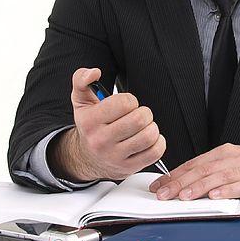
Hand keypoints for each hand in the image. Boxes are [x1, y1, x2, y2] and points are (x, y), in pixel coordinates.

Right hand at [48, 68, 166, 181]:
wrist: (86, 158)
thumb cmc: (89, 126)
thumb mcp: (81, 100)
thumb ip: (82, 79)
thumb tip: (94, 73)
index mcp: (90, 121)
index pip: (124, 103)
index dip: (130, 100)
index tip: (126, 105)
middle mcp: (102, 141)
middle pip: (140, 119)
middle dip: (144, 113)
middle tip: (138, 115)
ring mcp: (116, 157)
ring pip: (149, 136)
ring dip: (152, 127)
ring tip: (143, 127)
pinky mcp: (129, 168)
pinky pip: (156, 152)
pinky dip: (158, 142)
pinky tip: (148, 139)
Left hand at [148, 143, 239, 201]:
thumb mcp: (229, 165)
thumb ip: (209, 173)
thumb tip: (182, 185)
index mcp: (221, 153)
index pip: (192, 164)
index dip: (174, 175)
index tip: (158, 186)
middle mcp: (231, 158)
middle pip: (201, 170)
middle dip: (180, 183)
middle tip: (164, 194)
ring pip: (217, 177)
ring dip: (199, 187)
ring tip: (185, 196)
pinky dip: (227, 190)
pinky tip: (215, 196)